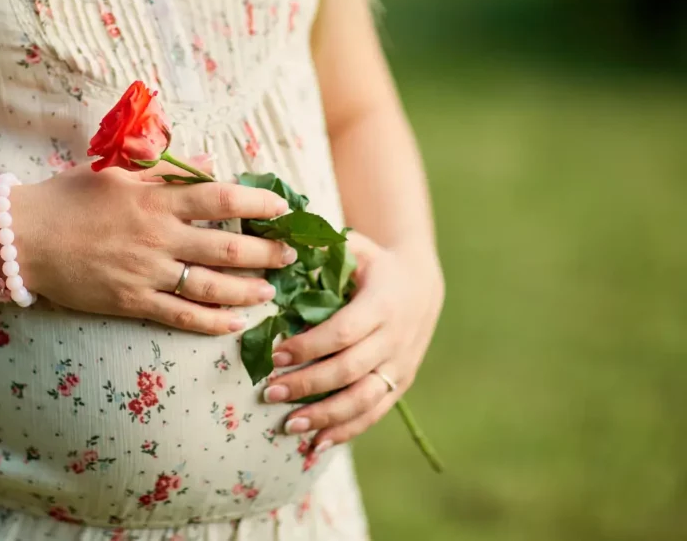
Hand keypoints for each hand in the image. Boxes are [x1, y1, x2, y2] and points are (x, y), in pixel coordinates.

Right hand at [9, 162, 296, 333]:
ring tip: (271, 292)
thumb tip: (208, 164)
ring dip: (248, 291)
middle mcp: (157, 238)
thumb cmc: (67, 198)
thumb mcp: (115, 173)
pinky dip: (211, 322)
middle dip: (266, 254)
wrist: (22, 240)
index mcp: (154, 200)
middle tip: (291, 257)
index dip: (258, 206)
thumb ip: (164, 172)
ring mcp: (145, 274)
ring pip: (210, 287)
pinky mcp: (130, 302)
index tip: (283, 209)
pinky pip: (179, 315)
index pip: (221, 201)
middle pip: (226, 249)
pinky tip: (236, 325)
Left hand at [261, 232, 443, 447]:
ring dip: (326, 416)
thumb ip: (324, 249)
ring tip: (288, 426)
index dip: (310, 346)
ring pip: (364, 399)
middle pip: (350, 369)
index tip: (275, 353)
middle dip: (308, 384)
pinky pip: (374, 413)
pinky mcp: (400, 383)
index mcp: (383, 304)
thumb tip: (282, 246)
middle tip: (269, 391)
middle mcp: (395, 338)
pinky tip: (317, 444)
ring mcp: (400, 365)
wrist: (421, 283)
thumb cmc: (373, 263)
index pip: (344, 331)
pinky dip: (347, 431)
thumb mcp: (356, 248)